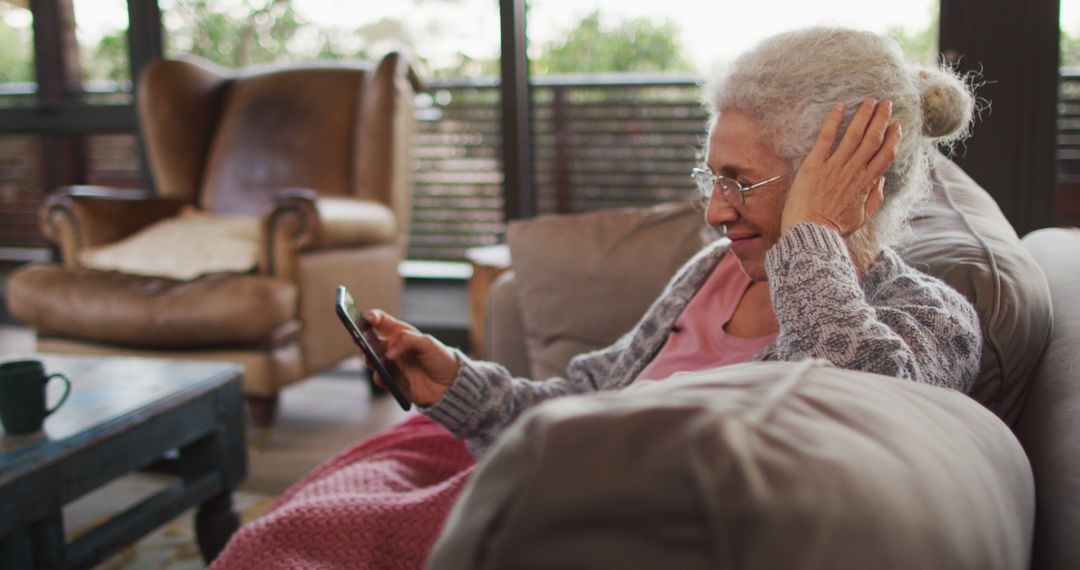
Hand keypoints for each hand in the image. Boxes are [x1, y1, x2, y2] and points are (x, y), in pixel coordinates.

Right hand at [366, 309, 459, 405]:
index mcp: (402, 334)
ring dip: (369, 359)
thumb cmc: (441, 359)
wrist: (451, 385)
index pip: (382, 322)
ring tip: (372, 360)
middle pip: (371, 341)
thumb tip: (389, 352)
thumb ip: (407, 341)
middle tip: (360, 340)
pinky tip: (382, 377)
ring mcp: (393, 365)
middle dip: (363, 340)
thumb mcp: (428, 343)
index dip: (372, 318)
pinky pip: (380, 379)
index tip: (367, 318)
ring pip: (372, 360)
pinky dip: (378, 377)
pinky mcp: (394, 382)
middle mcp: (394, 349)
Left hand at [780, 98, 902, 235]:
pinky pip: (826, 138)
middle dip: (881, 119)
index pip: (885, 155)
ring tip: (870, 100)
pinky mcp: (814, 164)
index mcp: (866, 183)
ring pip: (854, 135)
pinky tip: (840, 106)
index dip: (893, 138)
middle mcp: (853, 171)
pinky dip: (834, 121)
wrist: (810, 232)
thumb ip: (874, 198)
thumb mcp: (861, 217)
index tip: (897, 125)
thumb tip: (881, 180)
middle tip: (886, 102)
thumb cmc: (834, 228)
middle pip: (873, 139)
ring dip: (863, 115)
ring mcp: (834, 166)